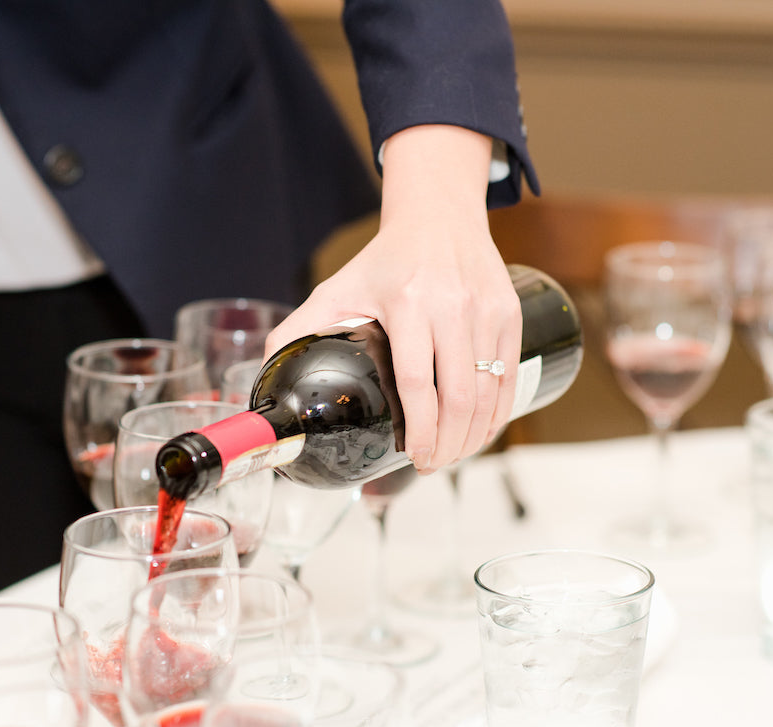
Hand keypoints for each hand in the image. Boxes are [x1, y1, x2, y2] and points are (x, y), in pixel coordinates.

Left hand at [266, 125, 519, 473]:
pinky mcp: (509, 314)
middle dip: (448, 444)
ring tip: (453, 455)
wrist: (438, 216)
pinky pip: (509, 377)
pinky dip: (498, 414)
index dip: (420, 429)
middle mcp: (452, 305)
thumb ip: (295, 332)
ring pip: (490, 392)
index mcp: (407, 302)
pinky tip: (481, 433)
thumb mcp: (336, 289)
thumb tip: (263, 384)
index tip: (413, 456)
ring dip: (474, 436)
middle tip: (431, 464)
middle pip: (459, 396)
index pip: (418, 381)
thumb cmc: (384, 260)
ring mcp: (487, 310)